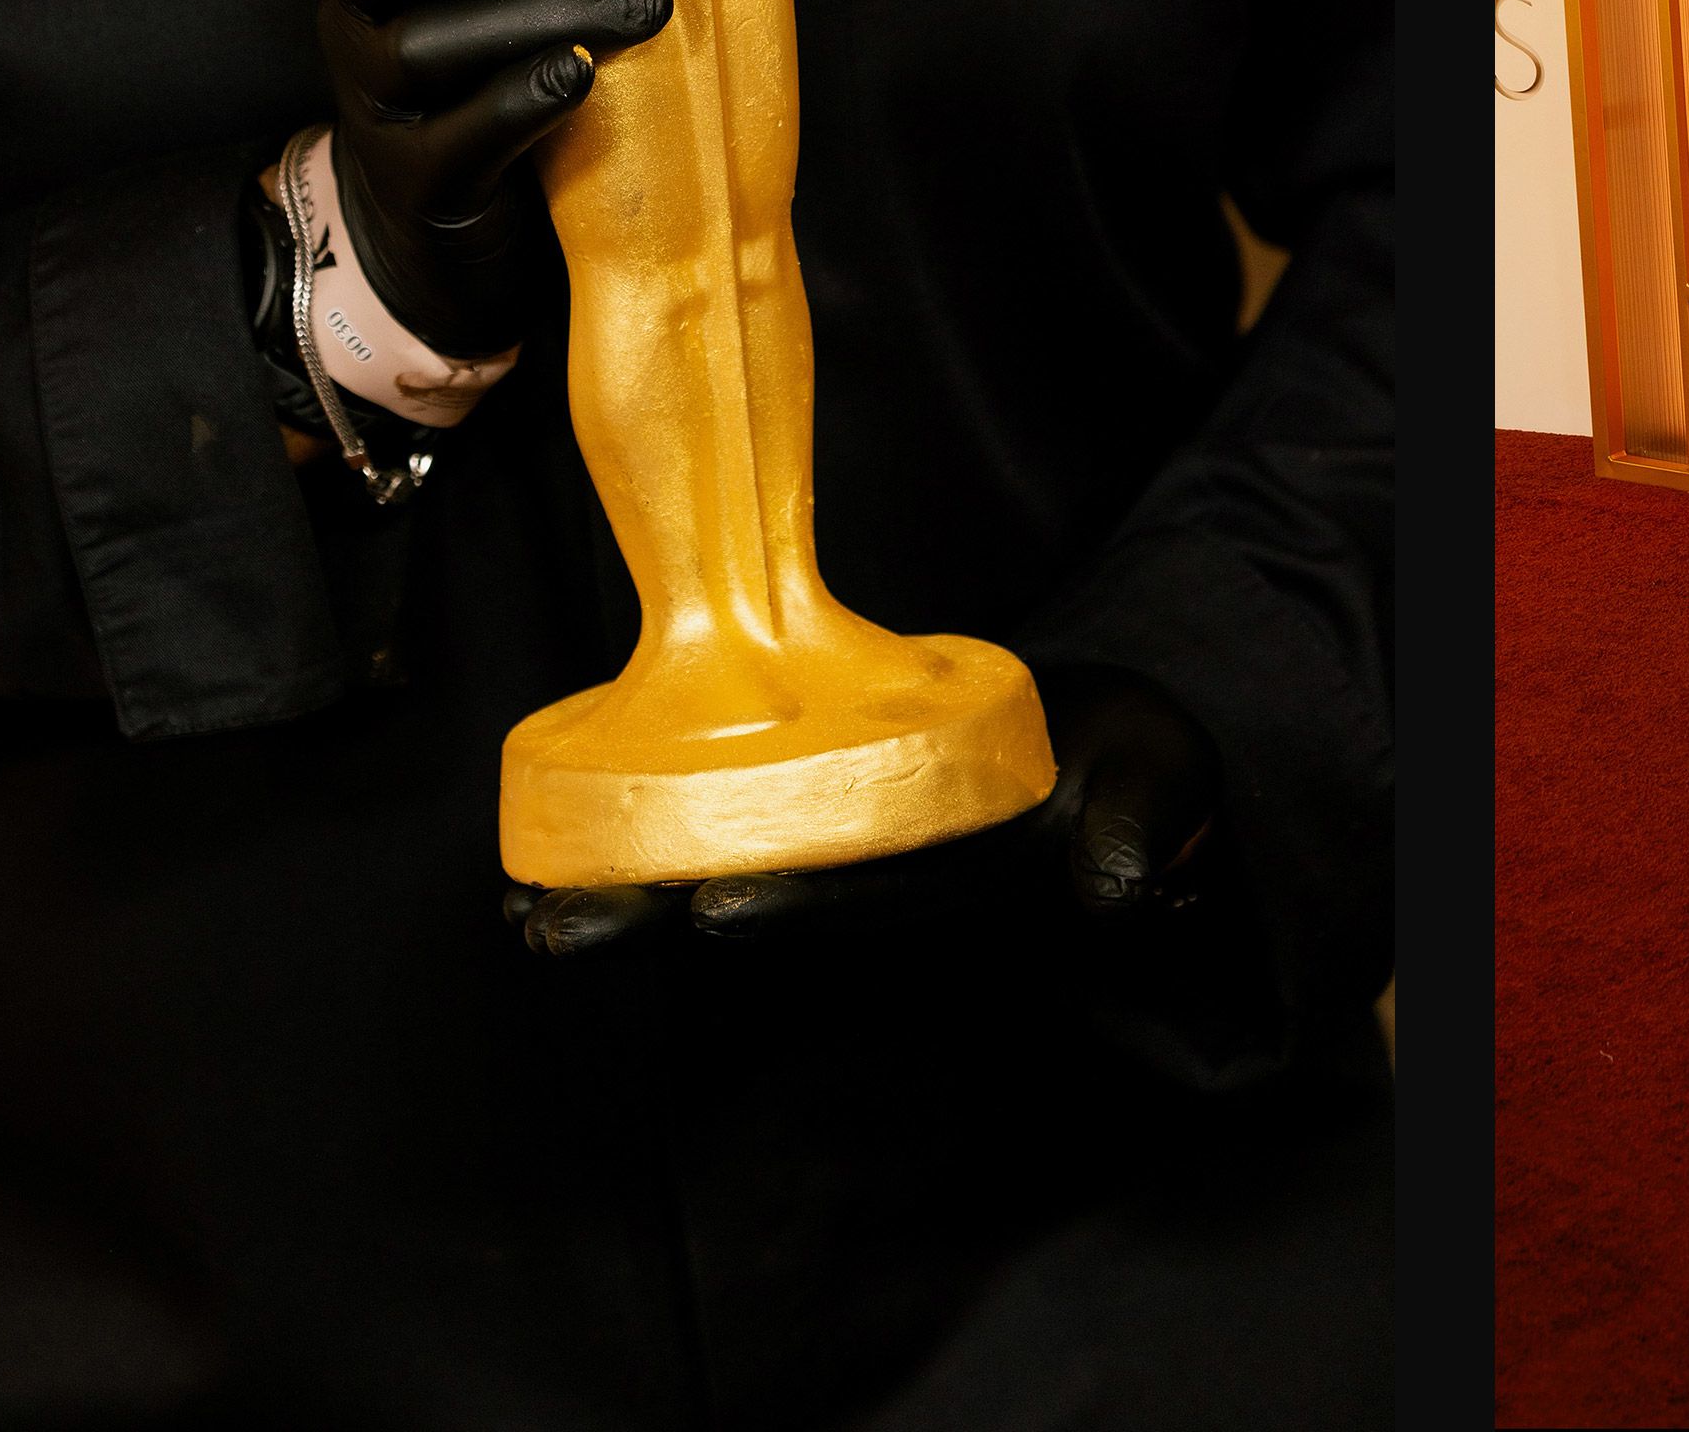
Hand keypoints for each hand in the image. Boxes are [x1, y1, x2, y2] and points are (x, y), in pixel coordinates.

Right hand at [305, 0, 673, 358]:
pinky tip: (583, 72)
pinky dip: (521, 99)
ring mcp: (372, 107)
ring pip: (423, 46)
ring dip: (544, 12)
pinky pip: (455, 140)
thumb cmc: (491, 70)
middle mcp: (349, 20)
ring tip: (645, 3)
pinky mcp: (415, 187)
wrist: (443, 223)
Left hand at [510, 667, 1220, 955]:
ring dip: (628, 901)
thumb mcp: (1161, 776)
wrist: (1102, 760)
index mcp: (973, 883)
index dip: (798, 904)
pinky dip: (637, 858)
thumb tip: (1116, 889)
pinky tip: (551, 871)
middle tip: (557, 928)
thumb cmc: (1125, 766)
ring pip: (730, 888)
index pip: (882, 898)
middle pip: (773, 913)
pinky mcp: (817, 839)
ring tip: (526, 912)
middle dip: (663, 919)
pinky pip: (718, 851)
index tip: (714, 905)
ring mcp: (852, 874)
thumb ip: (1145, 816)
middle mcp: (897, 895)